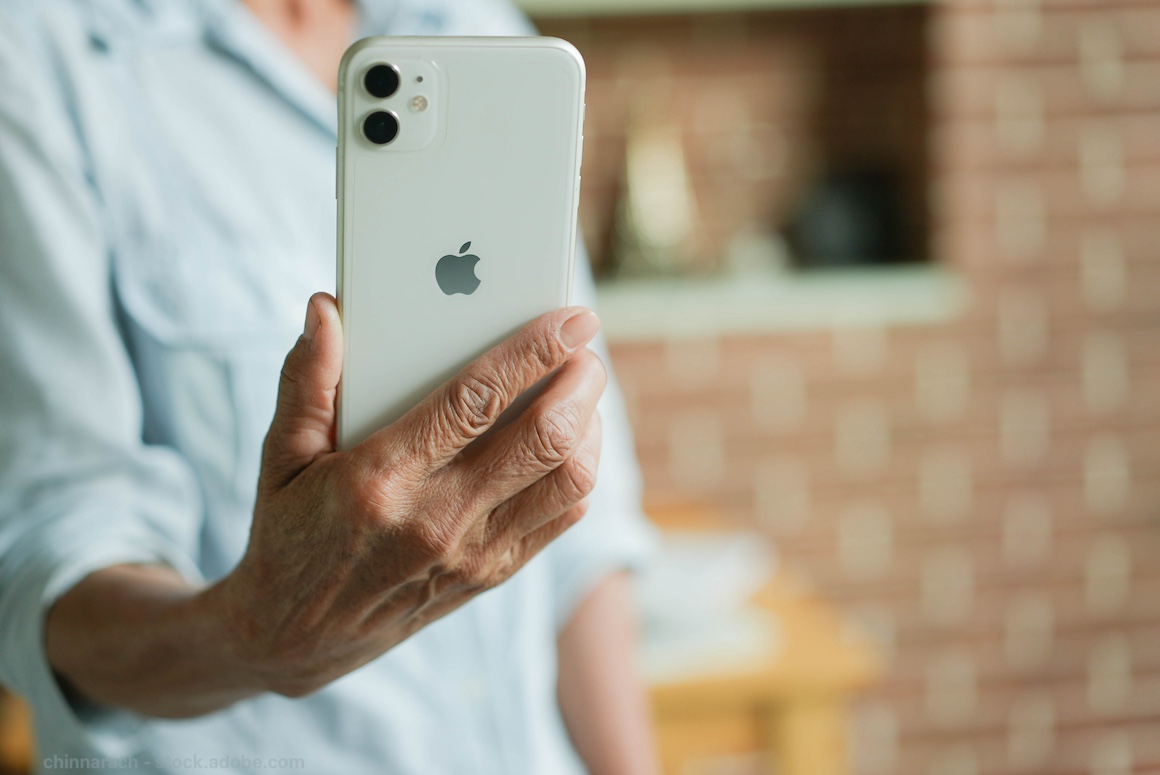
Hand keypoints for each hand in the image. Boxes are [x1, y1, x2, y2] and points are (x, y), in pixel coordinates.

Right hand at [212, 292, 605, 696]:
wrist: (296, 638)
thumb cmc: (288, 533)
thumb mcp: (280, 456)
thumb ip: (306, 380)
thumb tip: (326, 310)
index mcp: (381, 477)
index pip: (477, 400)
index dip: (532, 351)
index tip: (572, 318)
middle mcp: (437, 519)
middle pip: (543, 438)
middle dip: (579, 383)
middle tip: (585, 349)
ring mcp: (472, 553)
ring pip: (568, 480)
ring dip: (589, 427)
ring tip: (580, 392)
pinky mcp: (491, 575)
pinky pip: (561, 517)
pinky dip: (578, 472)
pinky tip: (567, 441)